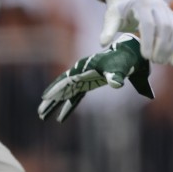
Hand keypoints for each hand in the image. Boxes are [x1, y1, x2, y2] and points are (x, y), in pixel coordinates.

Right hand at [38, 35, 154, 121]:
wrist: (132, 53)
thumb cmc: (126, 60)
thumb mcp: (121, 68)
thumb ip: (117, 76)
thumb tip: (117, 84)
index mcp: (86, 67)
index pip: (68, 79)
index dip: (57, 88)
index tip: (46, 97)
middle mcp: (82, 72)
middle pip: (63, 87)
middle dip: (51, 100)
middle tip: (40, 112)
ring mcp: (84, 78)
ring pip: (66, 94)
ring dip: (55, 105)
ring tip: (42, 116)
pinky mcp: (89, 84)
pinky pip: (75, 97)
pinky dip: (67, 106)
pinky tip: (60, 118)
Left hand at [99, 0, 172, 64]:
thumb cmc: (120, 10)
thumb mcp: (111, 16)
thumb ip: (108, 29)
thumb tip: (103, 43)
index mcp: (142, 4)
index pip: (148, 24)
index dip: (148, 41)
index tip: (145, 57)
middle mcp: (159, 5)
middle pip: (165, 27)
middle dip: (160, 47)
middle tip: (154, 61)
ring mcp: (169, 11)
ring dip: (170, 49)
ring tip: (161, 62)